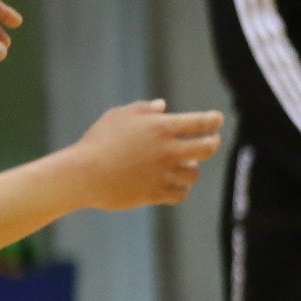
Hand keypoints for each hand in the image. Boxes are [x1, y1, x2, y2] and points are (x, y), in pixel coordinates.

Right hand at [70, 100, 222, 211]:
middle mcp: (168, 150)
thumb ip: (144, 109)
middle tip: (212, 140)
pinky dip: (181, 188)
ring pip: (194, 173)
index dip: (214, 120)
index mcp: (162, 128)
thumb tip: (163, 106)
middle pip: (208, 148)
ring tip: (187, 164)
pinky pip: (180, 193)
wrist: (83, 174)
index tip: (217, 119)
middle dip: (213, 142)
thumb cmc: (98, 141)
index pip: (201, 122)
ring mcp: (163, 173)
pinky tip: (176, 183)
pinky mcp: (155, 193)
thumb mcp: (119, 116)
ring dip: (192, 167)